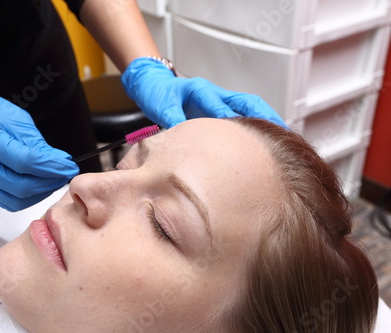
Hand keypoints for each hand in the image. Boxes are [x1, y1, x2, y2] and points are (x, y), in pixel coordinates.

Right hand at [0, 81, 78, 210]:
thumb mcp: (17, 118)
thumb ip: (38, 144)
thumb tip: (61, 163)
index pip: (25, 161)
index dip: (51, 167)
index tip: (69, 167)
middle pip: (19, 186)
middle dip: (49, 183)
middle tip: (64, 175)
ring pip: (13, 200)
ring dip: (39, 194)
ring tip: (53, 181)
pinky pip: (5, 201)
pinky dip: (26, 198)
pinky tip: (37, 186)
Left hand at [121, 57, 286, 128]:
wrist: (154, 86)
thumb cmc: (158, 95)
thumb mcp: (160, 107)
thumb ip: (172, 122)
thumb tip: (182, 142)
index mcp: (200, 90)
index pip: (220, 106)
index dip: (232, 120)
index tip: (243, 135)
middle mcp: (215, 93)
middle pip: (247, 102)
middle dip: (265, 116)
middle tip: (280, 133)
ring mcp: (221, 100)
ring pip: (250, 107)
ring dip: (268, 120)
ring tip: (284, 137)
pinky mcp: (222, 109)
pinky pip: (245, 114)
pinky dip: (259, 124)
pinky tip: (269, 139)